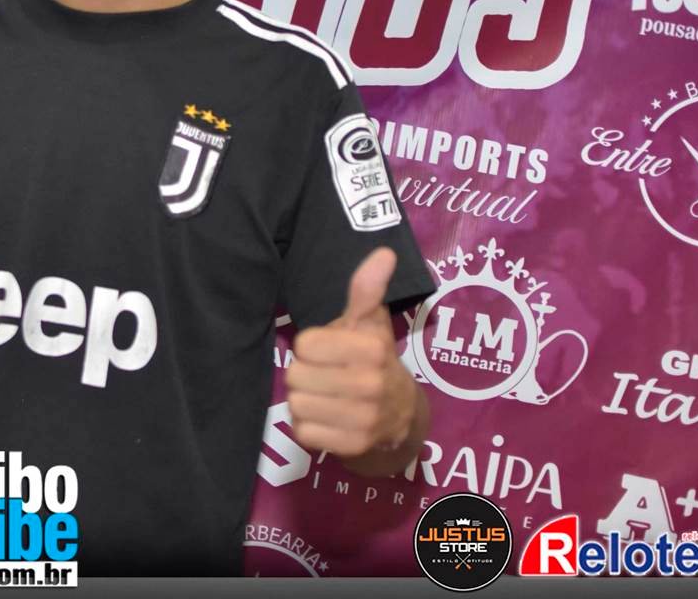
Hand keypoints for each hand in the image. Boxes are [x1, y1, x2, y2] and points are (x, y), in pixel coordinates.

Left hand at [287, 247, 417, 458]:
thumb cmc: (375, 361)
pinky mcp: (351, 446)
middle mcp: (370, 385)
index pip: (304, 343)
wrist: (402, 419)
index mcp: (372, 349)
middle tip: (326, 376)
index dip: (311, 346)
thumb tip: (384, 252)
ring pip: (296, 403)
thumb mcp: (370, 324)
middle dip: (305, 374)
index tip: (329, 351)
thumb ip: (367, 290)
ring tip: (326, 396)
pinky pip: (303, 432)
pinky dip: (309, 426)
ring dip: (305, 400)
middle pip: (295, 374)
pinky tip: (328, 419)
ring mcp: (362, 420)